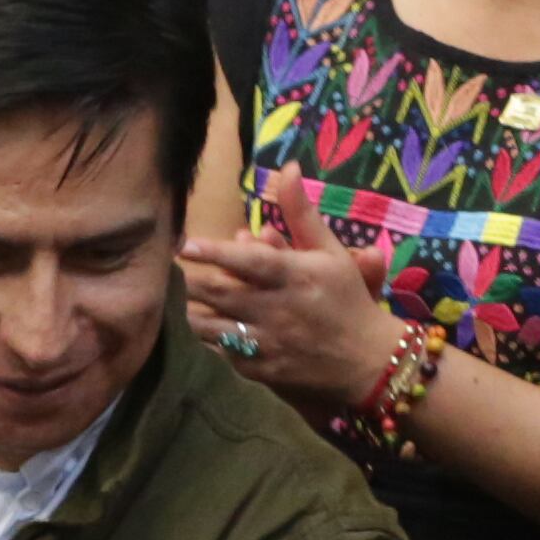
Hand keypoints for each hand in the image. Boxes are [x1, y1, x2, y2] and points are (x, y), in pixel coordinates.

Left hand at [178, 166, 400, 410]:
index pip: (249, 263)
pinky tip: (205, 326)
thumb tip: (287, 169)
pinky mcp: (259, 370)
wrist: (366, 360)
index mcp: (296, 276)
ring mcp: (267, 343)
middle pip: (219, 293)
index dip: (215, 253)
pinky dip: (207, 337)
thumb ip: (301, 213)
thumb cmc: (344, 297)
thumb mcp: (330, 252)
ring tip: (186, 297)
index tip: (185, 244)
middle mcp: (278, 309)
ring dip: (191, 309)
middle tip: (173, 269)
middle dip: (190, 280)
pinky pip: (219, 352)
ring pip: (210, 326)